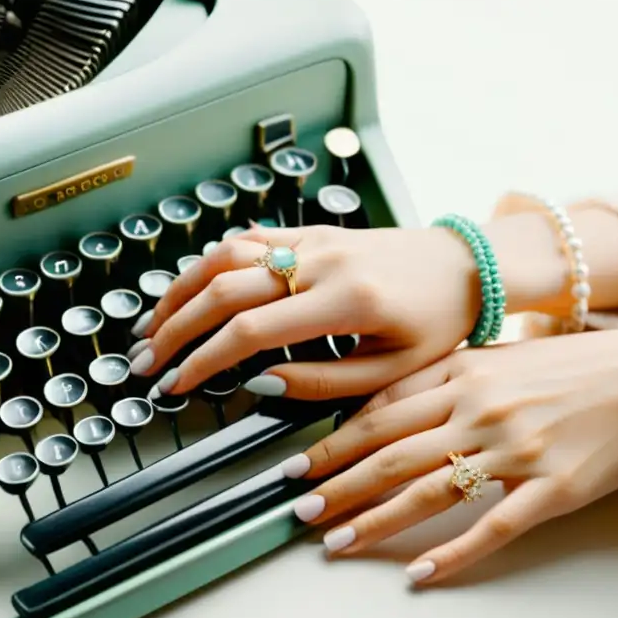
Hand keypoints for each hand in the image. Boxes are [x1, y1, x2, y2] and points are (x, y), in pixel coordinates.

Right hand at [128, 223, 483, 396]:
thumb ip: (322, 382)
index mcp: (343, 302)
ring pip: (225, 254)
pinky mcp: (312, 232)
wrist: (470, 267)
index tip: (176, 385)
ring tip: (153, 323)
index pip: (249, 331)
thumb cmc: (440, 322)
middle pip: (222, 287)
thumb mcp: (392, 370)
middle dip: (175, 327)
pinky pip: (248, 238)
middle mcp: (319, 262)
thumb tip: (260, 384)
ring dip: (181, 289)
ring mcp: (312, 240)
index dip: (202, 361)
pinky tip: (191, 287)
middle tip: (147, 361)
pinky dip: (209, 261)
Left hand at [278, 326, 617, 583]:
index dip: (334, 439)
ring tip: (336, 542)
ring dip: (373, 520)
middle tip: (299, 506)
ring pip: (426, 491)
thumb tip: (382, 404)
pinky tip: (418, 574)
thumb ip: (441, 378)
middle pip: (389, 452)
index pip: (380, 410)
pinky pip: (491, 527)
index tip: (301, 461)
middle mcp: (479, 408)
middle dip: (337, 482)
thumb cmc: (568, 366)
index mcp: (462, 374)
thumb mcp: (496, 356)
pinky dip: (451, 553)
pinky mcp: (550, 487)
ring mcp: (514, 449)